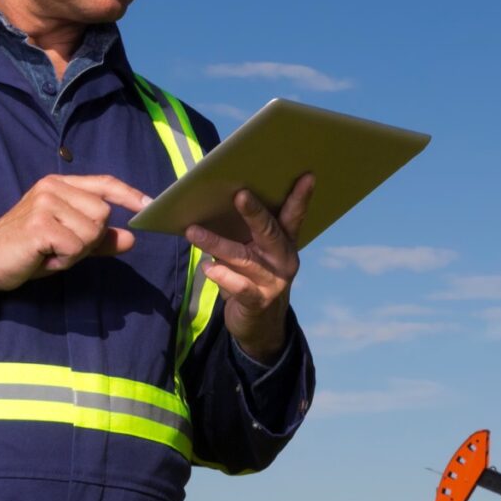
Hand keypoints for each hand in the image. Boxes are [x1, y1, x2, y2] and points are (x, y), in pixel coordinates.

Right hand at [0, 175, 148, 294]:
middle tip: (61, 247)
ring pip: (92, 232)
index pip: (104, 183)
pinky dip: (65, 259)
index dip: (129, 194)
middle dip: (90, 239)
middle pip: (103, 214)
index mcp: (59, 185)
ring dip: (76, 251)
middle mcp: (52, 188)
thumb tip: (131, 238)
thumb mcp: (68, 243)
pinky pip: (76, 246)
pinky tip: (44, 257)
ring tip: (50, 251)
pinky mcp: (39, 225)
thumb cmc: (27, 251)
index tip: (149, 205)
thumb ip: (99, 239)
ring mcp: (44, 204)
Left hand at [186, 175, 311, 362]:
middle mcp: (283, 259)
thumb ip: (243, 233)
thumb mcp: (254, 253)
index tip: (306, 175)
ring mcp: (273, 281)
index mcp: (284, 242)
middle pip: (269, 232)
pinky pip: (239, 287)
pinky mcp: (258, 301)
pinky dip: (222, 276)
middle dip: (255, 213)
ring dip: (217, 243)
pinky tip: (207, 268)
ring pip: (244, 258)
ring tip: (193, 232)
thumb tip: (210, 203)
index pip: (294, 216)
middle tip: (240, 194)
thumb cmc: (252, 277)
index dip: (301, 197)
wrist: (261, 325)